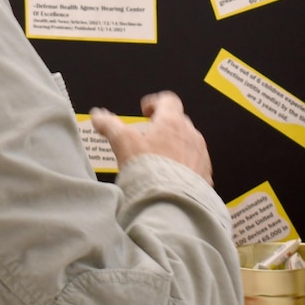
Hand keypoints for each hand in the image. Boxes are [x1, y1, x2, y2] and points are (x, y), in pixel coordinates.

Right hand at [90, 92, 212, 182]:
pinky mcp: (205, 175)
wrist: (172, 204)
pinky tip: (171, 178)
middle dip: (163, 127)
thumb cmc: (150, 172)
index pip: (167, 100)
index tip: (146, 111)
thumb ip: (110, 126)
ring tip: (158, 162)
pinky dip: (184, 167)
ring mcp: (200, 155)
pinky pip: (196, 165)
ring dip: (175, 147)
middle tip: (148, 139)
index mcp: (172, 122)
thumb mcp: (123, 144)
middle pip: (178, 122)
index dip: (154, 103)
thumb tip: (99, 116)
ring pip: (188, 143)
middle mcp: (190, 135)